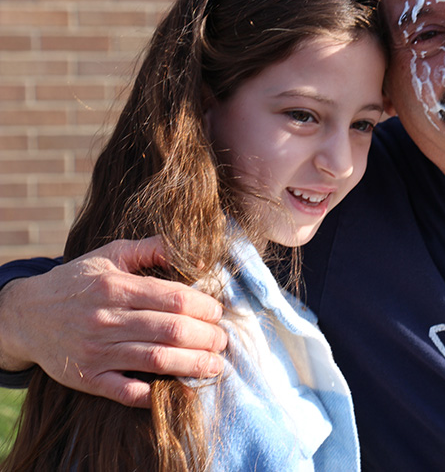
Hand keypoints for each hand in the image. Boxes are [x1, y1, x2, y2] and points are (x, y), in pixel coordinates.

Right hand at [0, 237, 226, 407]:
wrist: (24, 315)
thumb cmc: (78, 281)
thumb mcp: (110, 255)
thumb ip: (152, 249)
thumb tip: (198, 256)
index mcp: (116, 287)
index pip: (173, 298)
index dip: (203, 307)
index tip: (217, 313)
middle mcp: (106, 319)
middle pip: (171, 330)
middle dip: (206, 337)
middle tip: (222, 341)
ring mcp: (96, 351)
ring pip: (157, 359)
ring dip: (193, 364)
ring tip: (214, 365)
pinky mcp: (87, 378)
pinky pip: (125, 391)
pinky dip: (153, 393)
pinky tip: (178, 390)